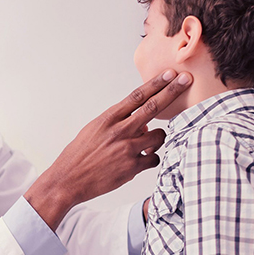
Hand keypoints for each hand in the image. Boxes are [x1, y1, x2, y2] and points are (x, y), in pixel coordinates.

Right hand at [25, 70, 190, 229]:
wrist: (68, 180)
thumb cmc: (79, 155)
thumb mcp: (93, 131)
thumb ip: (118, 124)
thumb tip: (142, 123)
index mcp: (108, 119)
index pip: (136, 96)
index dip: (155, 84)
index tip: (169, 74)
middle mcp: (119, 131)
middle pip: (152, 107)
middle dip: (172, 91)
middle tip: (186, 79)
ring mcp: (127, 149)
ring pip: (159, 136)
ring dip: (157, 138)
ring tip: (144, 145)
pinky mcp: (132, 168)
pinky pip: (154, 159)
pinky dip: (150, 159)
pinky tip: (139, 162)